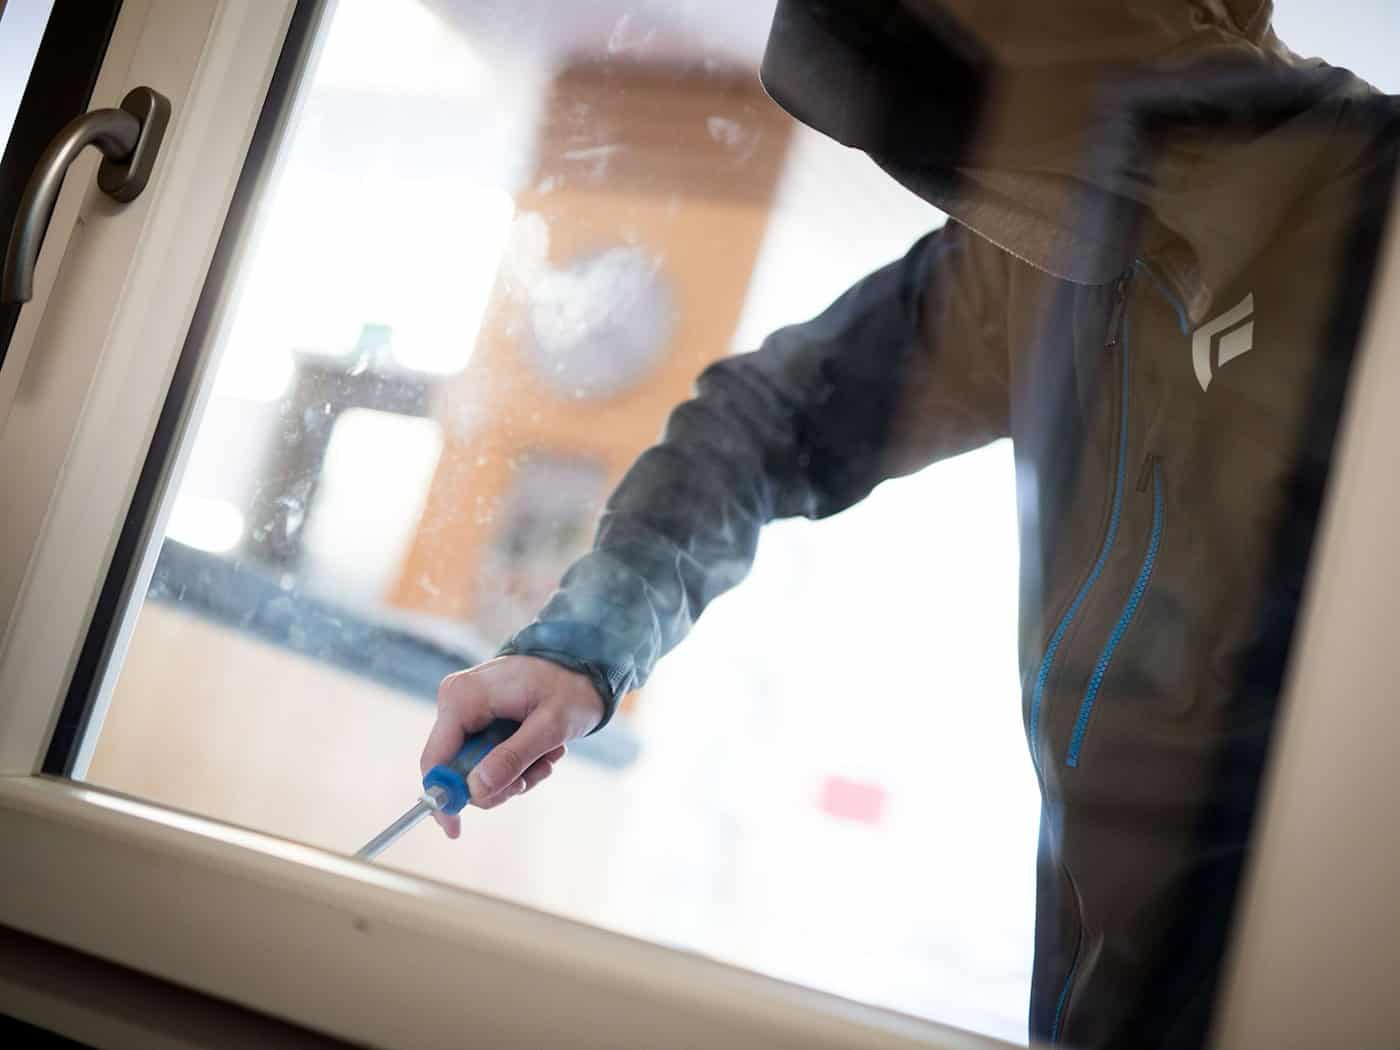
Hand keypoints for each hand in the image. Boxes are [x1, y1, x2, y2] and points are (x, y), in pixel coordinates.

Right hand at [420, 655, 605, 837]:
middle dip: (500, 782)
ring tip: (548, 754)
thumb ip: (513, 757)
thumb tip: (476, 791)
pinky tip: (543, 749)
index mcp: (463, 698)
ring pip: (476, 770)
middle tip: (536, 773)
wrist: (584, 662)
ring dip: (516, 773)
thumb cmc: (571, 686)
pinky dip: (517, 763)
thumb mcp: (550, 726)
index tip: (455, 830)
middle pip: (457, 771)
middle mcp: (456, 702)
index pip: (435, 760)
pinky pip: (487, 759)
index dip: (443, 799)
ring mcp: (466, 711)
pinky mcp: (478, 719)